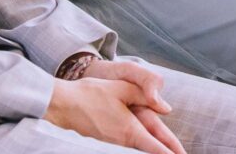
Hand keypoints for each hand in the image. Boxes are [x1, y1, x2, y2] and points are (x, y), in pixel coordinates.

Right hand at [44, 69, 184, 153]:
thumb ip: (144, 96)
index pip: (156, 147)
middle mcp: (124, 140)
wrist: (65, 105)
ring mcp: (115, 142)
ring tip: (170, 150)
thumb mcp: (121, 88)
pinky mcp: (107, 140)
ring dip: (155, 148)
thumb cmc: (91, 94)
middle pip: (150, 149)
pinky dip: (142, 145)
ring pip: (140, 147)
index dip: (171, 152)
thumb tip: (165, 108)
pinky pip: (130, 144)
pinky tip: (145, 143)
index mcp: (130, 129)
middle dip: (167, 152)